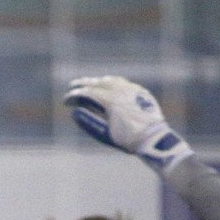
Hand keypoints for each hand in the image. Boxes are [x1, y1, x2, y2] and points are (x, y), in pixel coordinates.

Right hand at [63, 75, 191, 169]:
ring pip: (111, 80)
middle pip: (98, 83)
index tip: (65, 101)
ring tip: (89, 84)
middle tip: (72, 86)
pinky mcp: (140, 91)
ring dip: (97, 82)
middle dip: (83, 84)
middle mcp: (122, 91)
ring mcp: (132, 89)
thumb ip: (88, 122)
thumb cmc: (128, 139)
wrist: (154, 138)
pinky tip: (108, 86)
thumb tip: (74, 112)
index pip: (88, 93)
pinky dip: (111, 83)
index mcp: (112, 100)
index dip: (75, 96)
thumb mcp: (105, 134)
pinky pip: (122, 82)